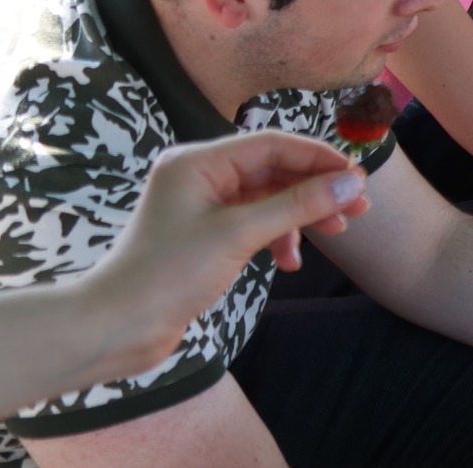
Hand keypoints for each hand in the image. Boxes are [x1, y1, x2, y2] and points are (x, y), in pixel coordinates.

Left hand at [87, 133, 369, 361]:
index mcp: (198, 162)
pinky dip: (277, 236)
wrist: (114, 328)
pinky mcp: (204, 235)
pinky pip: (253, 222)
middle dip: (315, 190)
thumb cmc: (168, 274)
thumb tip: (351, 183)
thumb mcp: (239, 235)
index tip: (358, 178)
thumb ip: (298, 205)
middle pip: (274, 170)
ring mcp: (201, 206)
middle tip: (357, 208)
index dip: (319, 159)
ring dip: (300, 216)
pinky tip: (288, 261)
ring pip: (267, 198)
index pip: (273, 145)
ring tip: (333, 235)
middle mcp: (199, 176)